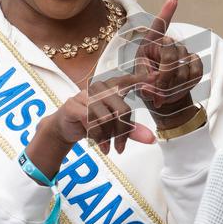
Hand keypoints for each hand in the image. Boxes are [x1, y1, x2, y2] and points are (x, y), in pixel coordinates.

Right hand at [26, 74, 156, 178]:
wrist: (64, 128)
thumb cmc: (91, 123)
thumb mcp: (113, 127)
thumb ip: (132, 130)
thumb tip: (151, 139)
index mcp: (111, 88)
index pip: (128, 81)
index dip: (142, 78)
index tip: (158, 75)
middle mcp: (99, 88)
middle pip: (122, 109)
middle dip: (123, 132)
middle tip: (121, 147)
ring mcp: (85, 95)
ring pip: (107, 118)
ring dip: (109, 137)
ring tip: (109, 148)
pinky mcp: (73, 106)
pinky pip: (92, 122)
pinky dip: (99, 138)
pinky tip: (102, 147)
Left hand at [133, 0, 203, 126]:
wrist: (162, 97)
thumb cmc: (146, 86)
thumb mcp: (137, 83)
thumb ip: (143, 83)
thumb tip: (152, 85)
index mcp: (149, 45)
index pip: (159, 27)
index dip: (166, 13)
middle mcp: (167, 45)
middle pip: (171, 52)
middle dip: (165, 75)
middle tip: (157, 90)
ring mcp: (182, 53)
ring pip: (183, 64)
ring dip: (174, 82)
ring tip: (164, 93)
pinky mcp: (194, 63)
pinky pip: (196, 69)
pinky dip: (188, 81)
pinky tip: (180, 87)